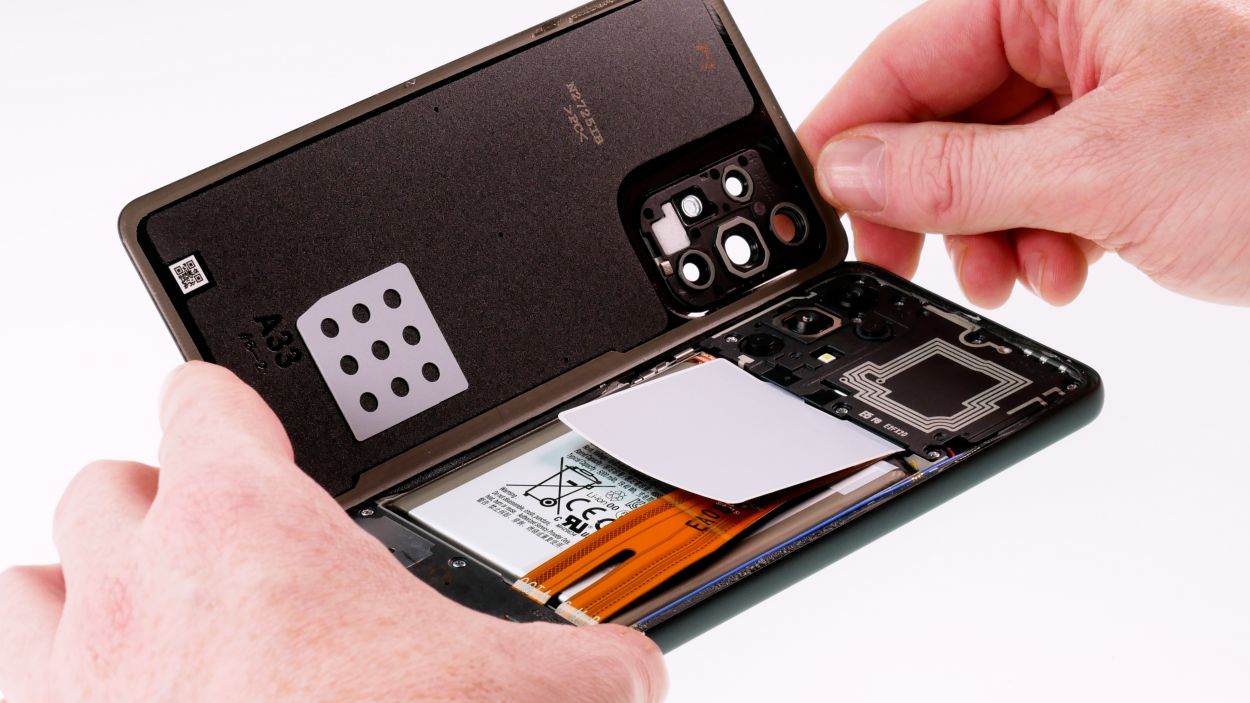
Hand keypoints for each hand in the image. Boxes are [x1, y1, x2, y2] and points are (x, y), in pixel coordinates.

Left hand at [0, 363, 664, 702]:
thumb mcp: (516, 687)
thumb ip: (589, 658)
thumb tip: (636, 665)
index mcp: (247, 524)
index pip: (204, 396)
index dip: (232, 404)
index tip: (255, 429)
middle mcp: (141, 578)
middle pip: (118, 479)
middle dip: (165, 499)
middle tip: (230, 544)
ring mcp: (81, 660)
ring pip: (45, 564)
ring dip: (89, 576)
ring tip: (155, 608)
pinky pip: (18, 656)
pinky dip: (54, 661)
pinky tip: (119, 690)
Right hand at [799, 0, 1249, 306]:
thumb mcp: (1099, 168)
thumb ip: (955, 169)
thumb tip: (850, 165)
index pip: (911, 53)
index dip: (854, 129)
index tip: (815, 193)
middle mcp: (1075, 36)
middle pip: (941, 116)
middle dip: (930, 199)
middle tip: (899, 254)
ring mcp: (1098, 99)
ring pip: (984, 166)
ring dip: (987, 233)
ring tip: (1018, 273)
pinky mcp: (1119, 155)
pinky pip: (1032, 195)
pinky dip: (1034, 242)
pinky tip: (1063, 269)